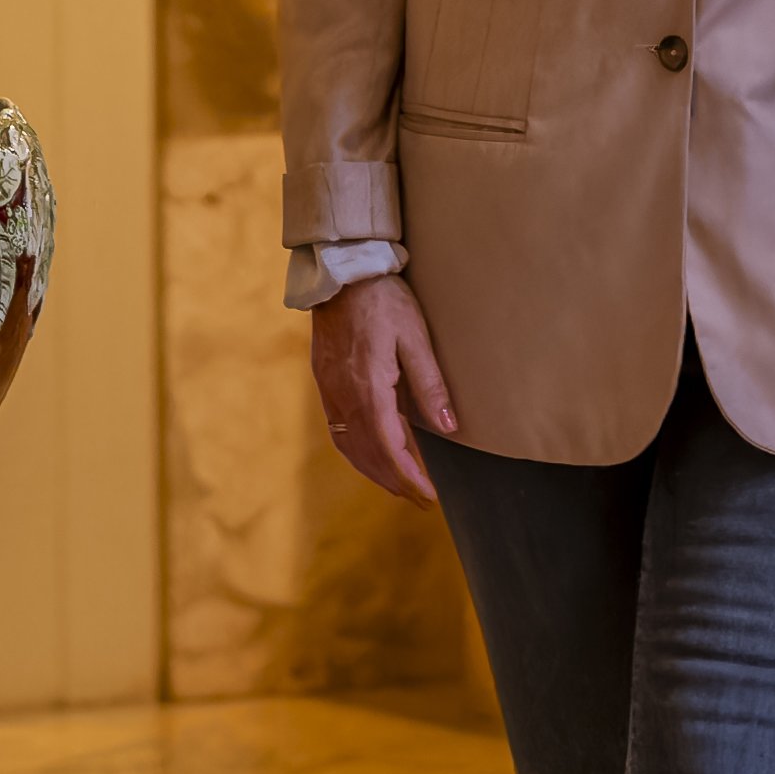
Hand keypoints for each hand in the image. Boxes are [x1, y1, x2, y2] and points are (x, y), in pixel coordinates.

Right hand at [310, 277, 466, 503]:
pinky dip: (356, 452)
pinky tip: (371, 455)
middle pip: (367, 454)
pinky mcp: (325, 383)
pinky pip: (337, 430)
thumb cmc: (384, 299)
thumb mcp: (416, 336)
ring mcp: (329, 390)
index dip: (409, 477)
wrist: (342, 273)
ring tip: (400, 485)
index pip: (388, 447)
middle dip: (395, 482)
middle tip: (421, 500)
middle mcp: (343, 395)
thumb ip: (431, 384)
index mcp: (368, 386)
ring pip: (349, 446)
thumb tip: (450, 428)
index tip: (429, 497)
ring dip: (374, 471)